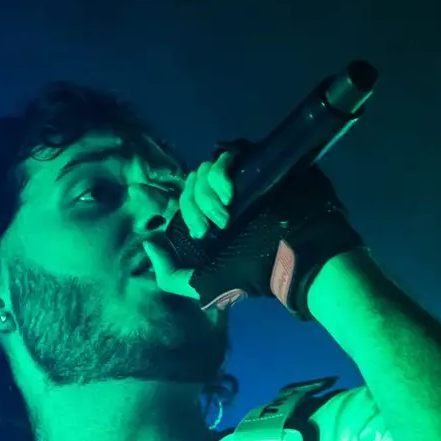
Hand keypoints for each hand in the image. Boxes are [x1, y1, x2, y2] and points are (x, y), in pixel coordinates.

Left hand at [142, 142, 362, 320]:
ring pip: (203, 169)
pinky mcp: (251, 165)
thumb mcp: (201, 284)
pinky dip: (219, 174)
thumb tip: (149, 245)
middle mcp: (222, 198)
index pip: (185, 200)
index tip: (201, 232)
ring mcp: (238, 180)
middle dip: (197, 206)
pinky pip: (224, 156)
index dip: (187, 212)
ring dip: (208, 195)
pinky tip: (229, 194)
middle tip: (215, 227)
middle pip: (191, 183)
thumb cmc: (250, 271)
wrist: (291, 255)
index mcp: (210, 219)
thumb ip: (171, 276)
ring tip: (227, 214)